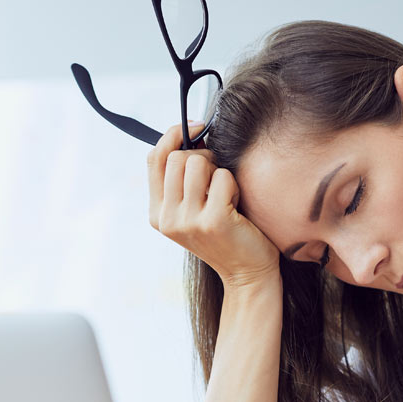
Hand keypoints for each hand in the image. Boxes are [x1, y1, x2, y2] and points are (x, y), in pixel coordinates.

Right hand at [146, 123, 279, 286]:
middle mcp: (167, 219)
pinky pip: (223, 177)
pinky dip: (234, 185)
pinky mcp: (213, 221)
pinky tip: (236, 205)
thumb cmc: (226, 235)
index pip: (154, 159)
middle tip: (217, 176)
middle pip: (178, 157)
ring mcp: (188, 221)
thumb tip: (189, 132)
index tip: (194, 127)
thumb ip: (182, 181)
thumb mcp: (193, 210)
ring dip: (218, 171)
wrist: (247, 274)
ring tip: (226, 193)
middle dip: (203, 156)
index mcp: (157, 214)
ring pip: (198, 162)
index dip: (172, 135)